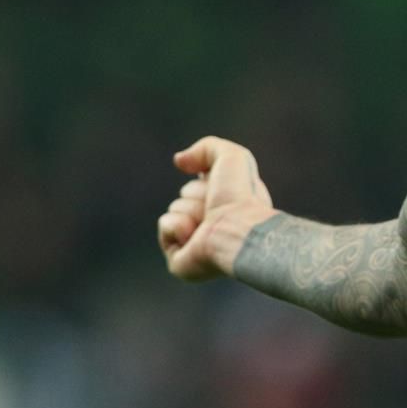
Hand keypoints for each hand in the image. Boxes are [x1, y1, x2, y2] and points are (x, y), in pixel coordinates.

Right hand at [158, 136, 276, 280]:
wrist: (237, 229)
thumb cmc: (240, 195)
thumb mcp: (231, 156)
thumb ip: (207, 147)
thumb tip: (179, 161)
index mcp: (228, 205)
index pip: (201, 184)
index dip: (209, 180)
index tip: (229, 189)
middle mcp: (213, 225)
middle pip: (184, 194)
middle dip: (197, 195)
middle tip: (217, 207)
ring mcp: (197, 244)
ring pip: (174, 209)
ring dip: (190, 209)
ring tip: (209, 222)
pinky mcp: (180, 260)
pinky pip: (165, 227)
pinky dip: (177, 226)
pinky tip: (196, 236)